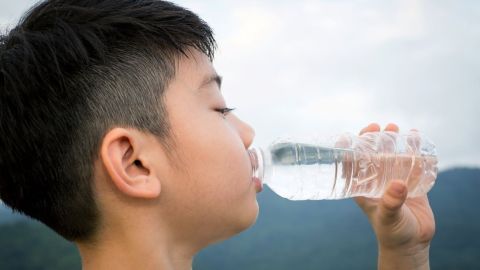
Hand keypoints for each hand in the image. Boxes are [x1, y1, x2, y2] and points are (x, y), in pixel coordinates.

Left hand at [354, 123, 434, 269]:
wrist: (412, 244)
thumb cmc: (392, 232)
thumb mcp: (388, 217)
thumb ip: (391, 203)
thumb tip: (398, 185)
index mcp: (363, 187)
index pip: (353, 164)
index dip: (351, 148)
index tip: (352, 135)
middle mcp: (377, 181)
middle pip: (372, 155)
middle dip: (374, 139)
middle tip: (380, 127)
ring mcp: (394, 181)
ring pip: (392, 156)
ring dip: (394, 141)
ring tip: (397, 128)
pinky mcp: (411, 183)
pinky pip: (412, 163)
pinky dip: (414, 151)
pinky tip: (417, 139)